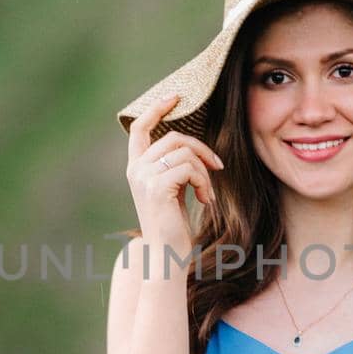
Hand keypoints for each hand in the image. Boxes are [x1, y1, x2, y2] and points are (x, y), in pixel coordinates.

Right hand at [125, 92, 224, 253]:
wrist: (166, 255)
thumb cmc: (173, 226)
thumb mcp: (173, 189)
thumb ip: (174, 166)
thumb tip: (192, 145)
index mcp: (136, 168)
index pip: (139, 129)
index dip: (157, 109)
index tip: (176, 97)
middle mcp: (135, 170)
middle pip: (174, 137)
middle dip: (201, 149)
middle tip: (217, 167)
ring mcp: (144, 177)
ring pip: (185, 152)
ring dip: (204, 172)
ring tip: (206, 193)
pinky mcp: (157, 187)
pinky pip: (189, 168)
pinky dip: (204, 183)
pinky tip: (204, 201)